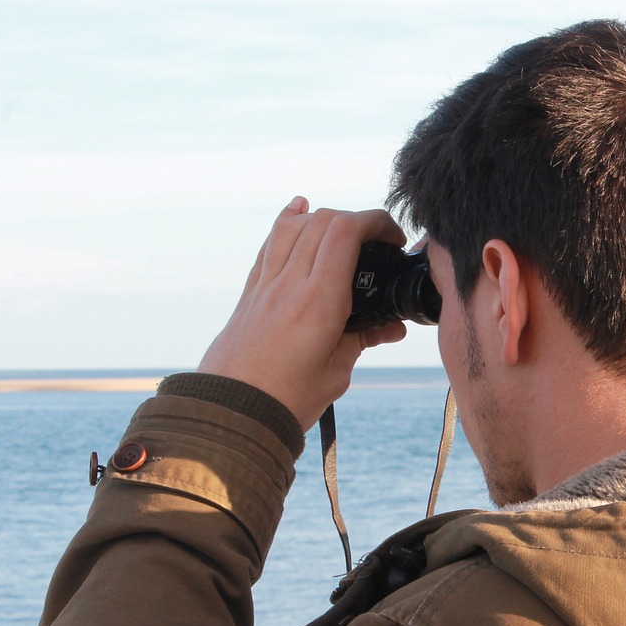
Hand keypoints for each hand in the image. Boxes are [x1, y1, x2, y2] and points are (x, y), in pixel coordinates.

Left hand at [198, 197, 408, 429]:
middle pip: (323, 221)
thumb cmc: (286, 399)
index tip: (394, 239)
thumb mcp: (337, 372)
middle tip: (378, 242)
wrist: (232, 414)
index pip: (346, 233)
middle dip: (357, 220)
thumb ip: (363, 340)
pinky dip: (287, 222)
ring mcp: (266, 285)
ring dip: (323, 218)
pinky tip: (298, 210)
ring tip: (345, 229)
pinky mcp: (251, 293)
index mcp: (319, 301)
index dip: (376, 222)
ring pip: (293, 226)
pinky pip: (269, 244)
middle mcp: (290, 283)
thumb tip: (390, 327)